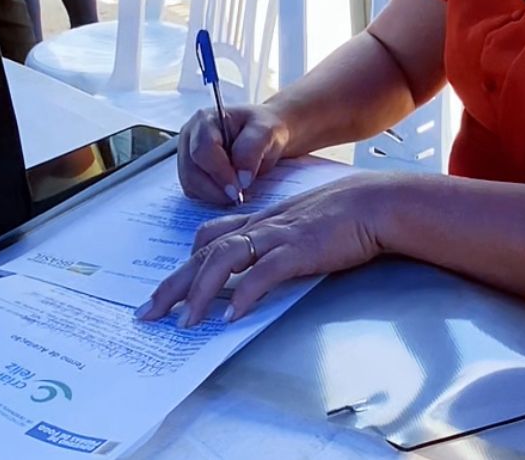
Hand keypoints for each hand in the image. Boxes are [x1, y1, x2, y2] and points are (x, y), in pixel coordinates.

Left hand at [136, 174, 386, 325]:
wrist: (375, 203)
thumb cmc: (345, 215)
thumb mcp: (302, 224)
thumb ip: (279, 240)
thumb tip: (262, 267)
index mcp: (262, 220)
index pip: (210, 237)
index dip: (186, 262)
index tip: (168, 289)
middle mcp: (262, 226)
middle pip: (205, 252)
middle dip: (174, 284)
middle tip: (148, 313)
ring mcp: (278, 236)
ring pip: (224, 259)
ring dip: (200, 291)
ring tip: (185, 322)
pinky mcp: (299, 250)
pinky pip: (263, 272)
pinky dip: (245, 294)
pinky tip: (231, 316)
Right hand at [177, 104, 290, 205]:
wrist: (266, 136)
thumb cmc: (264, 129)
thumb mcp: (266, 132)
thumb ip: (252, 150)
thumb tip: (241, 178)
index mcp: (205, 120)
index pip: (203, 149)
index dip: (220, 171)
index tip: (239, 187)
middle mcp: (190, 137)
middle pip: (192, 171)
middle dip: (216, 188)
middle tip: (239, 195)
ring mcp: (187, 155)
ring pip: (190, 184)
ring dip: (214, 195)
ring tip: (237, 193)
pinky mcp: (190, 172)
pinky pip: (194, 192)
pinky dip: (212, 196)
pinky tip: (228, 191)